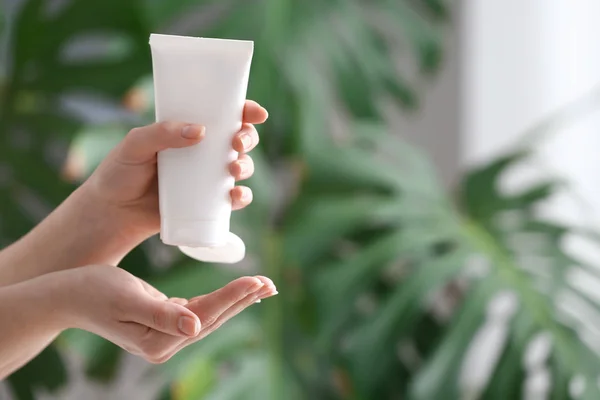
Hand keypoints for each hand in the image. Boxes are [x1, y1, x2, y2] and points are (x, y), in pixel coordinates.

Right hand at [56, 265, 276, 362]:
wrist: (67, 295)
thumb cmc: (93, 292)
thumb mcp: (127, 299)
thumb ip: (162, 314)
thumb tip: (196, 327)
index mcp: (157, 341)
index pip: (206, 316)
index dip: (233, 297)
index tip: (258, 280)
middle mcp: (164, 343)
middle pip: (214, 319)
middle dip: (244, 299)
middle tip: (272, 284)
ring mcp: (164, 335)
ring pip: (210, 315)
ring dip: (237, 299)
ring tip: (262, 287)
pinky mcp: (164, 323)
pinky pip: (200, 310)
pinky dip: (220, 299)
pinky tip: (235, 292)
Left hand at [80, 100, 267, 261]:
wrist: (113, 212)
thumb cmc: (120, 172)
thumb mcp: (134, 145)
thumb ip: (161, 133)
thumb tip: (200, 131)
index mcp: (189, 130)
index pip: (222, 114)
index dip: (244, 111)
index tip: (256, 113)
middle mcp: (203, 152)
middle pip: (239, 139)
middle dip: (248, 138)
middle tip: (237, 142)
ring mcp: (207, 178)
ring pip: (241, 167)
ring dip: (247, 166)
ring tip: (233, 169)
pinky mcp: (207, 203)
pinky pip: (233, 200)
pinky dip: (242, 198)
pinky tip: (236, 197)